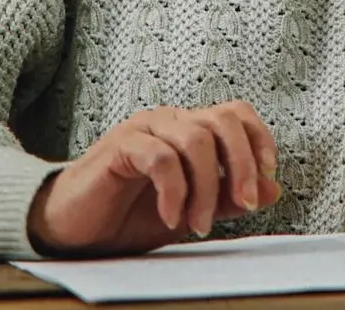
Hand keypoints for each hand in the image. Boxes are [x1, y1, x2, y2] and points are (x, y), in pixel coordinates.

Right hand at [27, 103, 279, 256]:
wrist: (72, 230)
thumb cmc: (127, 216)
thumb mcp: (189, 211)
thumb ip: (227, 198)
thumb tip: (272, 189)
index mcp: (188, 129)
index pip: (235, 114)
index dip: (258, 140)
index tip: (266, 177)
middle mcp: (170, 121)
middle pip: (223, 119)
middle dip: (242, 162)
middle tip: (245, 204)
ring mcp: (144, 129)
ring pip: (196, 138)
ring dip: (206, 187)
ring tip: (198, 224)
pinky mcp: (120, 146)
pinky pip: (160, 157)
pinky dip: (174, 190)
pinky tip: (170, 217)